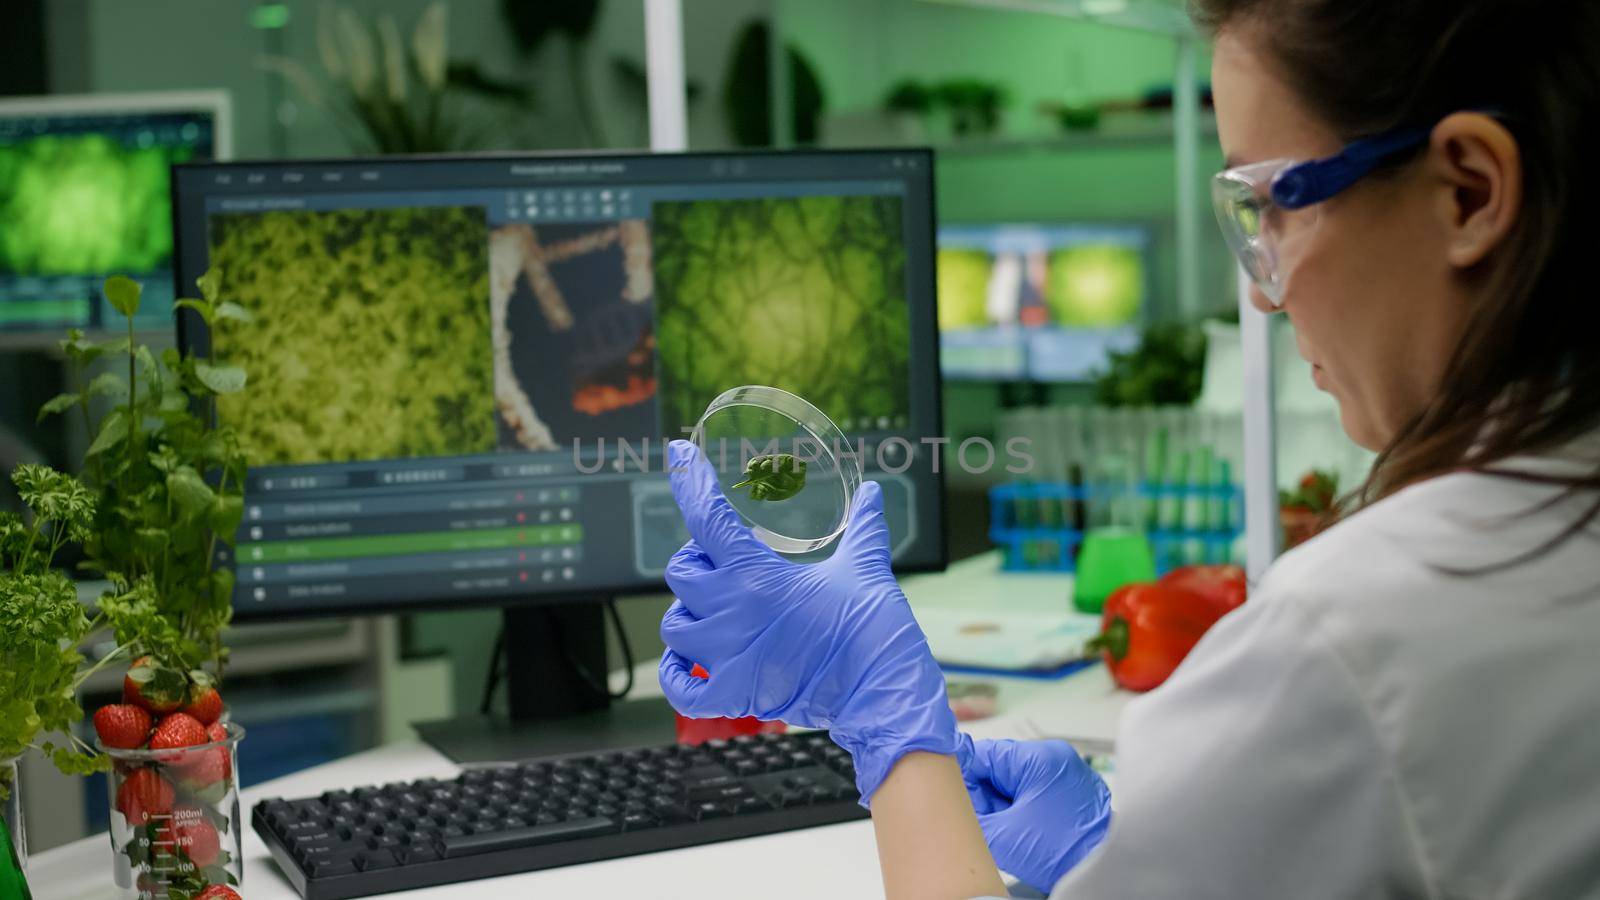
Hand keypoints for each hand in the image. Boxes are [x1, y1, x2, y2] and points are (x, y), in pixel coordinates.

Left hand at [658, 440, 959, 804]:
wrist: (882, 691)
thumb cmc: (874, 629)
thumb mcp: (865, 568)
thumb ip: (863, 528)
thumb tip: (872, 494)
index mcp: (757, 574)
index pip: (707, 516)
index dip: (689, 480)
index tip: (679, 454)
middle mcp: (731, 611)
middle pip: (680, 572)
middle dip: (696, 562)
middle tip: (722, 563)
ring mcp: (727, 656)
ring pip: (673, 627)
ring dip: (688, 614)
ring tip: (714, 611)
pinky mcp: (733, 694)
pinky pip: (680, 687)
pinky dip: (679, 674)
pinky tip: (691, 663)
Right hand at [961, 737, 1112, 893]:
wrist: (1104, 873)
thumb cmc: (1063, 853)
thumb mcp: (1001, 835)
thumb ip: (969, 811)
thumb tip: (953, 798)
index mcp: (1039, 757)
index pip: (983, 754)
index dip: (964, 778)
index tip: (955, 799)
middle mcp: (1056, 757)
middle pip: (1000, 768)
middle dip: (987, 797)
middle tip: (988, 823)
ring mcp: (1067, 773)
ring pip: (1016, 782)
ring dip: (1004, 806)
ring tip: (1010, 831)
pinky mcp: (1073, 791)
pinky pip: (1035, 792)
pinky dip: (1022, 810)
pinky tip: (1024, 831)